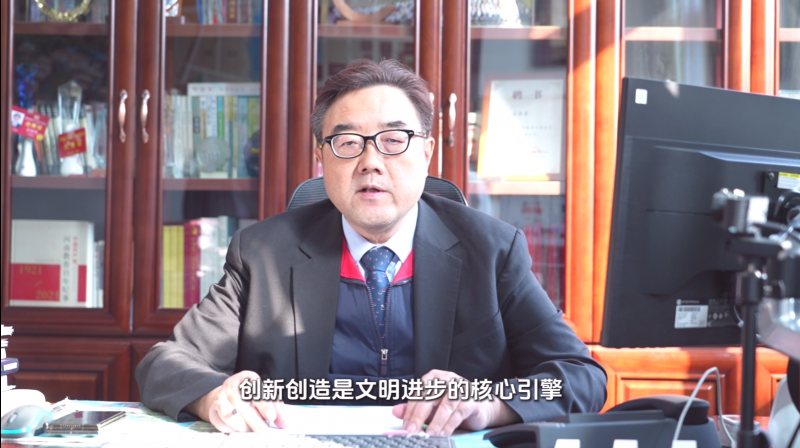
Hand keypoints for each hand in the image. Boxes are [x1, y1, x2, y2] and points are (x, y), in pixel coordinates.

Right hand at [186, 370, 286, 432]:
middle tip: (263, 430)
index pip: (256, 389)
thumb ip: (276, 408)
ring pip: (228, 413)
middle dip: (253, 418)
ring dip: (242, 425)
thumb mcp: (264, 396)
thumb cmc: (250, 396)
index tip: (271, 417)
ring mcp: (220, 396)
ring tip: (252, 430)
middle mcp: (232, 384)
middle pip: (241, 402)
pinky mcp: (213, 408)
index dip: (264, 404)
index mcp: (247, 378)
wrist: (226, 395)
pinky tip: (241, 430)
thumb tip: (283, 423)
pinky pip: (222, 421)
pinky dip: (232, 428)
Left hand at [391, 370, 519, 435]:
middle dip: (419, 416)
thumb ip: (413, 409)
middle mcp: (447, 379)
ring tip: (429, 434)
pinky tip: (443, 433)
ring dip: (435, 422)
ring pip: (445, 405)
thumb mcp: (431, 406)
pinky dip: (449, 425)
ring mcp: (460, 388)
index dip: (410, 410)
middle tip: (412, 431)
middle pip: (429, 397)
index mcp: (434, 377)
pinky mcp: (471, 399)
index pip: (418, 392)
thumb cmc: (453, 404)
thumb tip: (396, 411)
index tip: (405, 425)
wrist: (480, 406)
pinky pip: (458, 413)